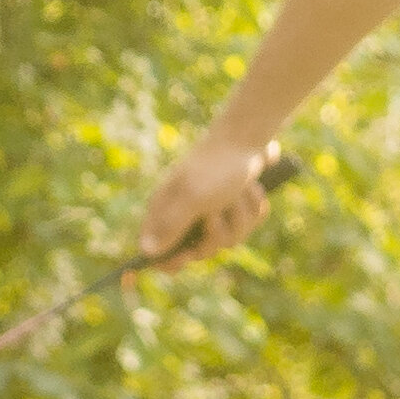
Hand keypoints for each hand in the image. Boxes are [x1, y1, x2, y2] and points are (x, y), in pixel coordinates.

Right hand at [134, 129, 278, 262]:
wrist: (248, 137)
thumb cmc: (216, 166)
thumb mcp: (193, 197)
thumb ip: (170, 225)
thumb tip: (146, 252)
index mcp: (165, 210)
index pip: (155, 251)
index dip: (168, 261)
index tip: (187, 257)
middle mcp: (185, 215)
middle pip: (200, 252)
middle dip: (217, 233)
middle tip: (216, 211)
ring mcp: (211, 213)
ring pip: (229, 240)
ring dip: (240, 216)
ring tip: (238, 191)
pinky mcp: (234, 209)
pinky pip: (247, 228)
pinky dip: (253, 210)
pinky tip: (251, 189)